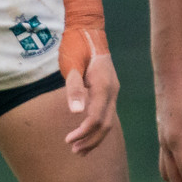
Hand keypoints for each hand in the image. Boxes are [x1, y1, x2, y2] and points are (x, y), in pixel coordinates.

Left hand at [57, 0, 117, 154]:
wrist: (88, 30)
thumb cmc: (76, 45)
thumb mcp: (71, 64)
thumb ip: (74, 88)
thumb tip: (76, 113)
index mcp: (104, 85)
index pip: (96, 117)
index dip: (83, 132)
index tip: (69, 141)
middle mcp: (112, 90)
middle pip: (105, 124)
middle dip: (90, 140)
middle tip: (74, 151)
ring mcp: (112, 90)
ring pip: (108, 121)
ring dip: (94, 137)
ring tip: (79, 150)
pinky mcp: (108, 90)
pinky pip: (105, 113)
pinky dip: (96, 127)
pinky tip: (86, 133)